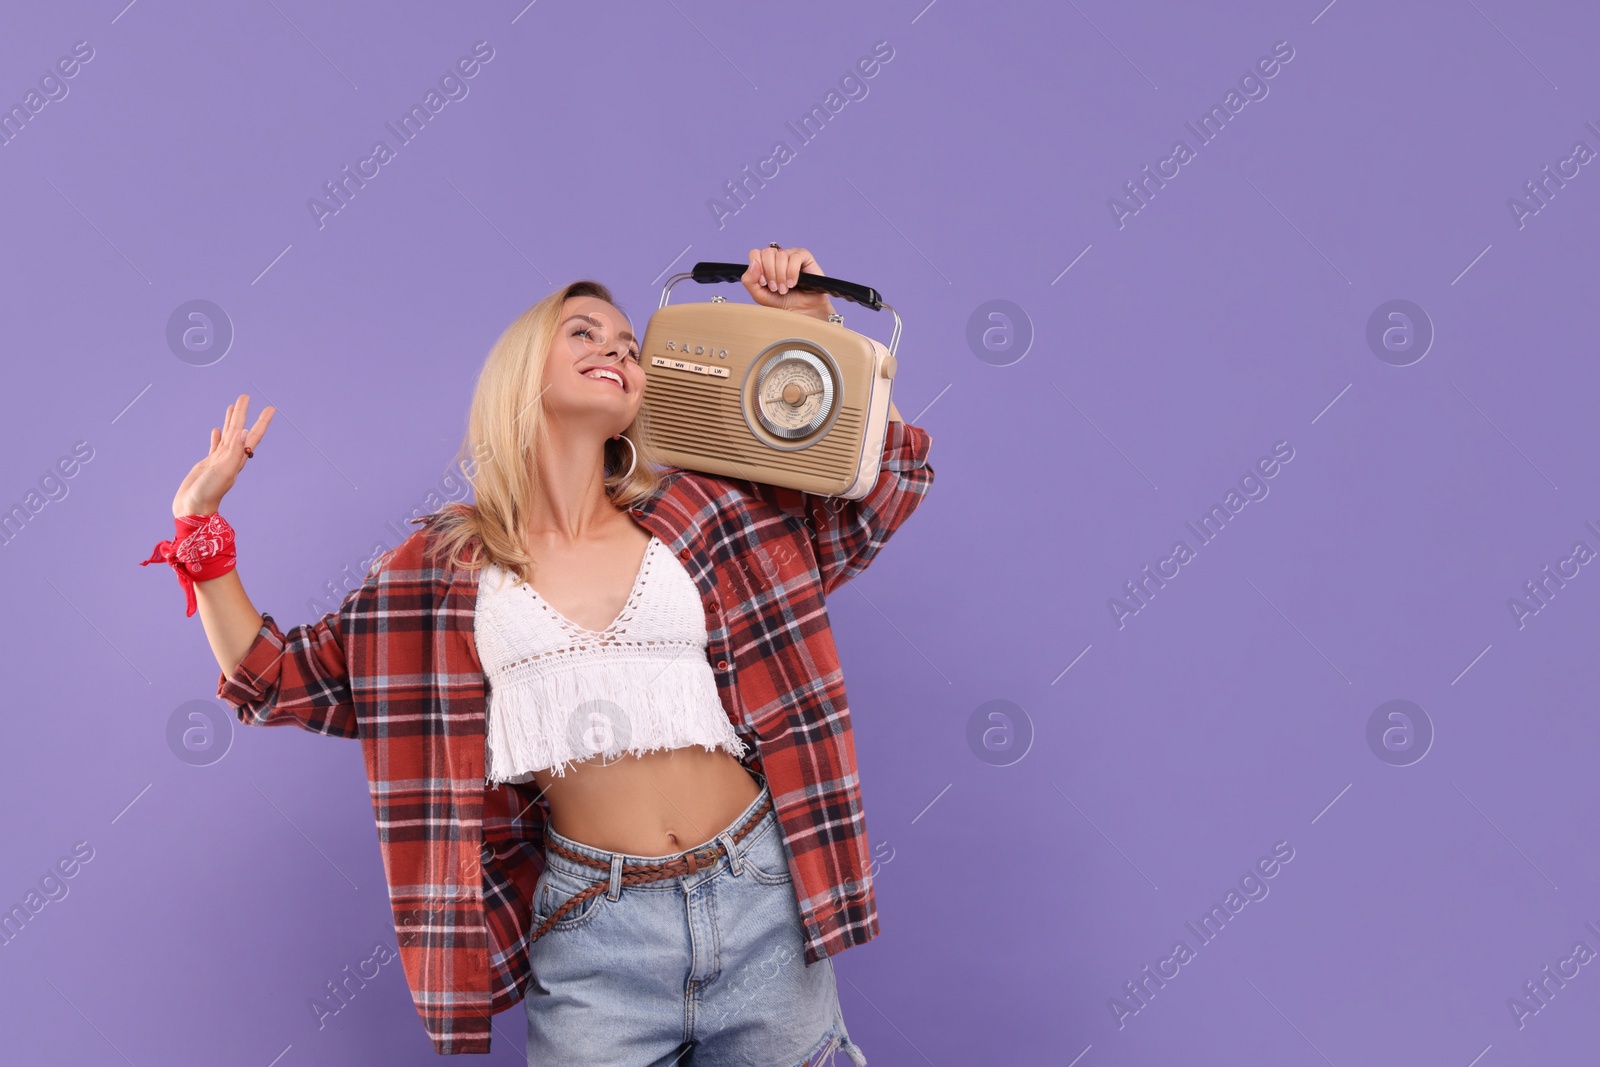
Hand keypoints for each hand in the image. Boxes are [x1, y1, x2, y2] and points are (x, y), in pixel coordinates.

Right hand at [172, 393, 274, 516]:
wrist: (193, 509)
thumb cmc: (208, 493)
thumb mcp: (223, 471)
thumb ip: (234, 452)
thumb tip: (244, 432)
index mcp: (237, 459)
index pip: (252, 436)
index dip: (262, 422)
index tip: (270, 408)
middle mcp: (231, 458)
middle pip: (239, 430)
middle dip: (244, 414)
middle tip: (246, 396)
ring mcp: (219, 461)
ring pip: (227, 436)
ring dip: (231, 421)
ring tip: (234, 406)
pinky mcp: (207, 464)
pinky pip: (215, 446)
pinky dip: (217, 437)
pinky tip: (217, 430)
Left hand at [740, 246, 837, 320]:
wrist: (802, 312)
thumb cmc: (783, 303)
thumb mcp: (760, 295)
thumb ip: (749, 280)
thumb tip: (753, 263)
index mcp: (765, 263)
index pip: (755, 253)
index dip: (758, 267)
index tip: (763, 283)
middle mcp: (777, 257)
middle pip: (767, 252)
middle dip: (770, 273)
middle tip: (775, 288)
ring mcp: (791, 255)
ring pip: (781, 255)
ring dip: (781, 275)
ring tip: (785, 288)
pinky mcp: (805, 257)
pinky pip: (795, 257)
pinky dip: (792, 272)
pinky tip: (793, 283)